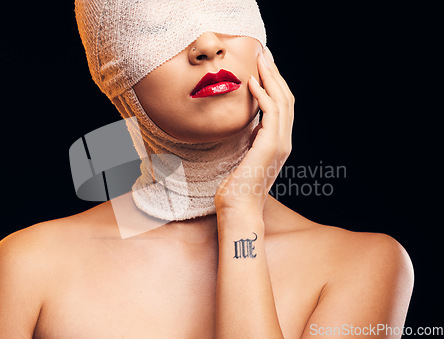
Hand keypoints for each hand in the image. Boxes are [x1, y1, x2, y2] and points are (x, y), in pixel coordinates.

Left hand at [215, 46, 293, 217]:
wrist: (239, 209)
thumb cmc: (237, 187)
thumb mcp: (245, 157)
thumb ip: (250, 141)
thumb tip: (247, 127)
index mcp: (278, 144)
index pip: (282, 107)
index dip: (275, 85)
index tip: (264, 68)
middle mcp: (284, 142)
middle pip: (286, 100)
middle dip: (276, 76)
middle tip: (265, 56)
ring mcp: (280, 144)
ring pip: (283, 102)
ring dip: (272, 79)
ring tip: (261, 61)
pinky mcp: (271, 146)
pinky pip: (271, 113)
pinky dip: (263, 95)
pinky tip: (253, 82)